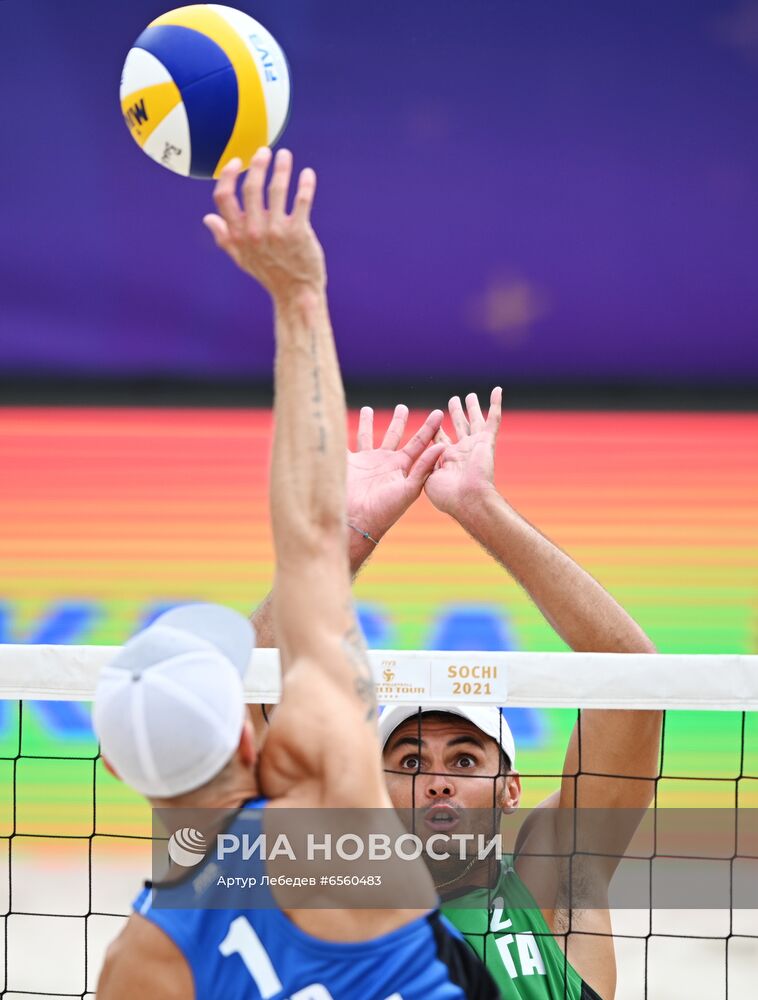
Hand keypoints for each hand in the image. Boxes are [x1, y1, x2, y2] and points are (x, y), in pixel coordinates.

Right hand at [204, 147, 325, 299]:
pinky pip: (302, 201)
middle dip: (257, 165)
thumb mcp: (242, 259)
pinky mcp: (299, 232)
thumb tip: (209, 218)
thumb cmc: (269, 274)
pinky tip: (307, 174)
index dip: (228, 176)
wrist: (296, 293)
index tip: (237, 161)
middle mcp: (255, 232)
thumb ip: (225, 238)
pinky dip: (305, 184)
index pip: (224, 198)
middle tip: (265, 152)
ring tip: (285, 156)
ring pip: (277, 190)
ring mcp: (277, 231)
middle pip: (251, 188)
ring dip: (282, 168)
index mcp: (238, 235)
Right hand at [347, 405, 444, 544]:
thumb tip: (442, 446)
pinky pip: (344, 442)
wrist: (356, 521)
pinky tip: (337, 422)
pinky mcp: (347, 463)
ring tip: (367, 409)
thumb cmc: (385, 510)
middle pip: (393, 435)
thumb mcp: (409, 489)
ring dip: (367, 423)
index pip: (418, 442)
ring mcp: (364, 462)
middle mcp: (384, 462)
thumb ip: (424, 467)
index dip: (429, 428)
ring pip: (367, 436)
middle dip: (398, 421)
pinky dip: (340, 432)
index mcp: (401, 466)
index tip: (438, 412)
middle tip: (402, 407)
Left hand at [424, 388, 501, 515]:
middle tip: (454, 400)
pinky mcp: (487, 442)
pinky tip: (497, 390)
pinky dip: (496, 404)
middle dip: (456, 413)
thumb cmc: (446, 495)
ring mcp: (475, 446)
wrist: (467, 499)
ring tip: (470, 395)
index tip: (433, 417)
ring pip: (475, 421)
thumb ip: (425, 461)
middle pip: (459, 427)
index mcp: (447, 460)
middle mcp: (462, 451)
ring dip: (473, 408)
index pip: (440, 439)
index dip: (435, 428)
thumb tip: (427, 450)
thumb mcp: (427, 478)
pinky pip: (493, 420)